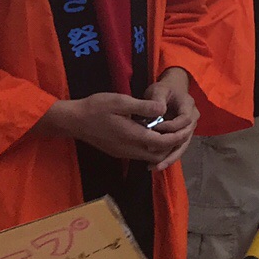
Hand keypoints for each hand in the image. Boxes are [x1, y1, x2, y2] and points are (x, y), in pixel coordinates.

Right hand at [40, 92, 179, 162]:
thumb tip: (163, 108)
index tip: (185, 127)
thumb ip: (143, 106)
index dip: (176, 137)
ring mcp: (123, 153)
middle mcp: (130, 149)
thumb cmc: (96, 108)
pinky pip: (140, 155)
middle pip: (159, 154)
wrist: (73, 120)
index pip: (162, 143)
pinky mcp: (118, 152)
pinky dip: (150, 148)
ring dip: (161, 147)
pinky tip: (151, 134)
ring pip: (149, 156)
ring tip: (167, 130)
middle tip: (179, 129)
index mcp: (133, 136)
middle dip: (171, 144)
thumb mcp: (120, 101)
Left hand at [142, 68, 198, 168]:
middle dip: (171, 149)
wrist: (172, 90)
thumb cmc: (165, 89)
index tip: (153, 128)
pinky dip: (168, 156)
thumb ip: (158, 100)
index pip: (184, 120)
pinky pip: (177, 147)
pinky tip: (155, 165)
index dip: (170, 126)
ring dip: (170, 158)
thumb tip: (158, 112)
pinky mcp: (182, 135)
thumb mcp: (159, 90)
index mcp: (189, 107)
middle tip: (156, 159)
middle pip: (186, 138)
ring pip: (183, 146)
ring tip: (156, 168)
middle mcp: (193, 120)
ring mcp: (189, 129)